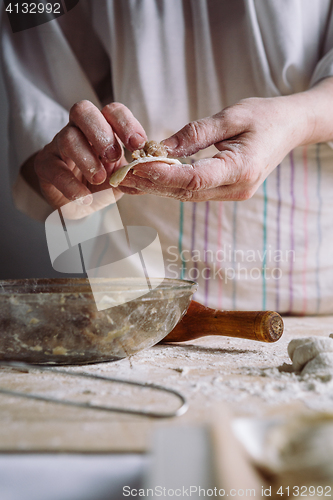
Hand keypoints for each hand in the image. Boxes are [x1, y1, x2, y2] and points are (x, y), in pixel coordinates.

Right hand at [34, 101, 146, 209]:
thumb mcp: (123, 176)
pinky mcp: (45, 165)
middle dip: (101, 132)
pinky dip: (71, 184)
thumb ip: (136, 172)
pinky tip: (84, 196)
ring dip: (87, 159)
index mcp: (102, 127)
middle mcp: (79, 130)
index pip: (112, 111)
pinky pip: (54, 168)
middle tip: (113, 156)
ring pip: (68, 137)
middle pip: (83, 111)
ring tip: (99, 179)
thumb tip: (155, 170)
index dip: (126, 123)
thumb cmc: (100, 181)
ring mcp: (59, 145)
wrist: (75, 201)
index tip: (138, 144)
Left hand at [119, 96, 308, 200]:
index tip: (136, 168)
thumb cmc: (265, 116)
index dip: (163, 176)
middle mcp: (237, 188)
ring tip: (128, 179)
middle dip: (152, 184)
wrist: (290, 127)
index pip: (194, 179)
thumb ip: (195, 134)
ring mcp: (233, 193)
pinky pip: (194, 191)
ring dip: (158, 188)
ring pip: (188, 195)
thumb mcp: (230, 116)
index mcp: (242, 169)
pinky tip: (150, 180)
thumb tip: (160, 148)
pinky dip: (170, 185)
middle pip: (187, 192)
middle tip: (122, 175)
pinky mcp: (227, 191)